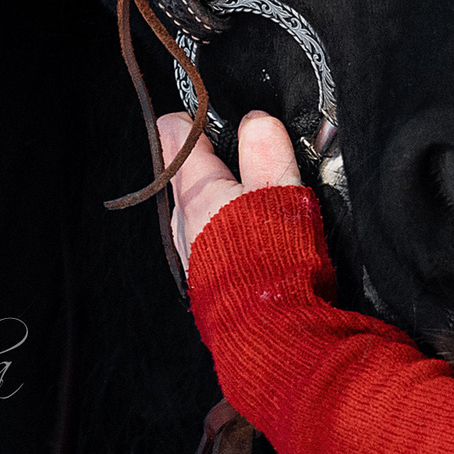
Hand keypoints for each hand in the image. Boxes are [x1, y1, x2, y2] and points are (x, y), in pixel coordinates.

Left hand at [157, 109, 306, 267]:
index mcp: (196, 190)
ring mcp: (190, 252)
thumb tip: (255, 120)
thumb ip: (266, 148)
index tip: (221, 119)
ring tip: (260, 201)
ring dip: (224, 199)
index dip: (197, 120)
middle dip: (213, 160)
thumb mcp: (279, 190)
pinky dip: (229, 230)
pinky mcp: (205, 280)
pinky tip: (257, 240)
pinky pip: (210, 240)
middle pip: (185, 173)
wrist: (270, 334)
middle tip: (252, 158)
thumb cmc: (274, 261)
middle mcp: (183, 220)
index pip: (174, 134)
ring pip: (198, 209)